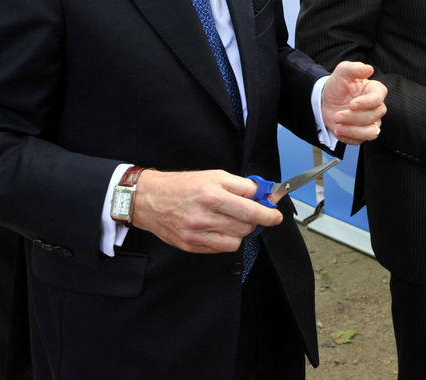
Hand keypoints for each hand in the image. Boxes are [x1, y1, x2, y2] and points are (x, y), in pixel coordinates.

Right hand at [130, 169, 281, 253]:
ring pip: (235, 242)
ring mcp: (196, 234)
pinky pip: (220, 249)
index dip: (268, 215)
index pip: (250, 210)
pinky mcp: (190, 246)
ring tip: (230, 220)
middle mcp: (204, 217)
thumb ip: (241, 186)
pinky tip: (217, 228)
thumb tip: (261, 195)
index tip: (276, 216)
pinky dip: (225, 240)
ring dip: (239, 232)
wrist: (150, 199)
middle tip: (249, 213)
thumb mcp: (214, 176)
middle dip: (253, 221)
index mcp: (211, 195)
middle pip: (245, 228)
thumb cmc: (182, 185)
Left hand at [320, 60, 386, 143]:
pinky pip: (361, 141)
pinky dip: (348, 137)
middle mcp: (377, 107)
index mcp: (375, 91)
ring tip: (338, 126)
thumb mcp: (342, 72)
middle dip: (354, 118)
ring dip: (353, 131)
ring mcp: (371, 122)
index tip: (351, 104)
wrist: (326, 101)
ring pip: (372, 132)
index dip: (366, 103)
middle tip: (337, 115)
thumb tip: (368, 68)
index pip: (378, 99)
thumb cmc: (337, 85)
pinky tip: (338, 130)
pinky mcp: (363, 133)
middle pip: (374, 117)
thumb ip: (354, 68)